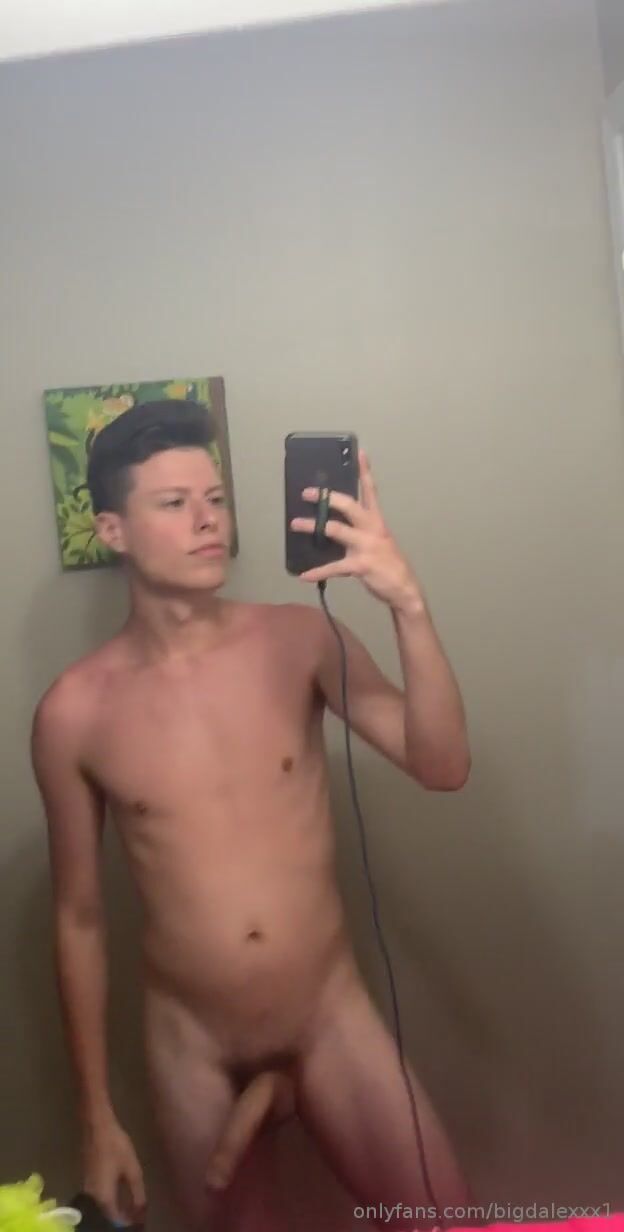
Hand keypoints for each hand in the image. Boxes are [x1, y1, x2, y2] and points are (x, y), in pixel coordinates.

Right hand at [82, 1116, 145, 1224]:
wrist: (97, 1127)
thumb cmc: (116, 1147)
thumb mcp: (132, 1170)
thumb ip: (137, 1194)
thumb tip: (141, 1212)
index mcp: (104, 1197)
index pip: (115, 1220)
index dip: (127, 1222)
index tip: (139, 1221)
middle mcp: (92, 1197)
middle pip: (106, 1216)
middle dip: (121, 1218)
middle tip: (135, 1215)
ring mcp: (87, 1189)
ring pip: (101, 1208)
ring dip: (115, 1210)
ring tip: (130, 1208)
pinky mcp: (87, 1181)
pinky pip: (98, 1199)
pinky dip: (109, 1202)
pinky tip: (120, 1197)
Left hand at [290, 450, 423, 611]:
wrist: (404, 588)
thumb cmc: (387, 563)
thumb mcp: (377, 542)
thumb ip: (358, 532)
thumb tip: (332, 527)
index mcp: (377, 521)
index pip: (371, 492)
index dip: (365, 473)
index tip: (360, 453)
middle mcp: (372, 529)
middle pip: (349, 505)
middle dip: (327, 497)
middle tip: (307, 493)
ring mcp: (366, 546)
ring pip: (335, 530)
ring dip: (312, 527)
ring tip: (295, 524)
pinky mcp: (360, 565)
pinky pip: (334, 567)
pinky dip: (318, 571)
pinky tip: (304, 575)